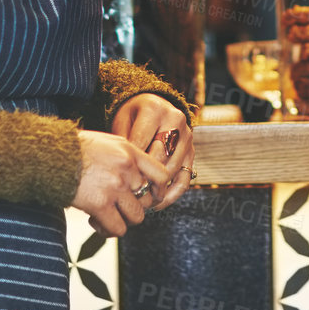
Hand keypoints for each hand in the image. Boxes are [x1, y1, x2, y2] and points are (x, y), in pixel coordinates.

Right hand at [73, 130, 172, 237]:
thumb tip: (138, 176)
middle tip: (120, 207)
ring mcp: (115, 187)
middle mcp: (127, 169)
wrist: (51, 155)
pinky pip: (118, 228)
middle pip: (148, 200)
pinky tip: (96, 221)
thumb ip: (126, 157)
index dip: (159, 191)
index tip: (152, 197)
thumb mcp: (108, 143)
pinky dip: (108, 230)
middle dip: (135, 207)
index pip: (161, 175)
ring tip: (108, 215)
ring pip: (136, 217)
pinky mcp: (100, 204)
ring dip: (123, 220)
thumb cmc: (76, 149)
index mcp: (130, 152)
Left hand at [110, 94, 193, 212]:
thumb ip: (122, 143)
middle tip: (126, 194)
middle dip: (142, 178)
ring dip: (155, 189)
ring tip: (138, 201)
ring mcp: (187, 137)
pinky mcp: (192, 152)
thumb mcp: (122, 121)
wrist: (153, 106)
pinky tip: (157, 203)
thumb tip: (120, 172)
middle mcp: (175, 121)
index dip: (127, 163)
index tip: (117, 179)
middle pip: (158, 158)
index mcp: (154, 110)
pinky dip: (171, 195)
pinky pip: (184, 179)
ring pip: (171, 170)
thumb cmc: (134, 116)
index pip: (140, 142)